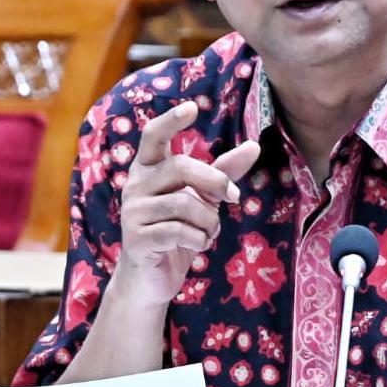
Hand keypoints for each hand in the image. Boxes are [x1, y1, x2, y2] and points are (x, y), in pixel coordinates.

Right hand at [115, 101, 259, 306]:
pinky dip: (200, 240)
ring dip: (209, 221)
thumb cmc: (176, 231)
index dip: (171, 120)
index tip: (192, 107)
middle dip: (216, 182)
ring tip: (208, 232)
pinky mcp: (137, 239)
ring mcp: (133, 212)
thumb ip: (222, 172)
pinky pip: (181, 232)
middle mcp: (135, 184)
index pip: (153, 136)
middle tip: (234, 198)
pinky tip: (197, 246)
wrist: (150, 278)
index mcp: (148, 168)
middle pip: (182, 167)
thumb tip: (254, 145)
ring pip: (186, 204)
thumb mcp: (202, 198)